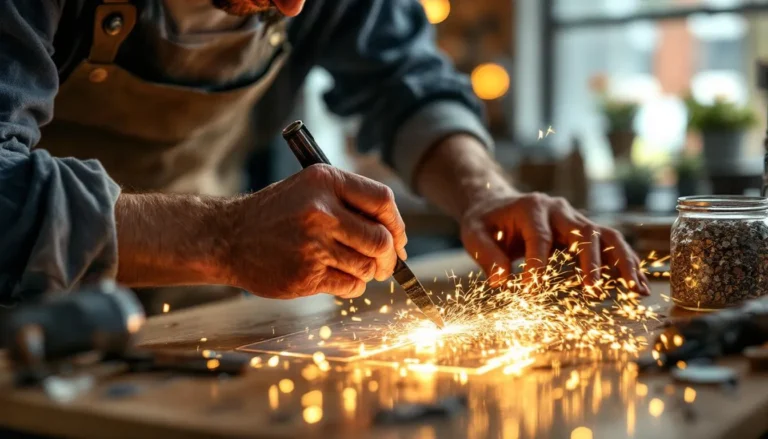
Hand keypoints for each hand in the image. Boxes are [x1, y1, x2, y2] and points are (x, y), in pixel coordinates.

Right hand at [223, 164, 406, 298]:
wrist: (228, 237)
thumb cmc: (277, 213)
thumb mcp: (310, 189)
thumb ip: (351, 203)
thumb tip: (397, 238)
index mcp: (325, 181)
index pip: (382, 201)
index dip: (397, 223)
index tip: (397, 238)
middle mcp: (320, 210)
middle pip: (381, 239)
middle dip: (390, 256)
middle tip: (386, 263)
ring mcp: (312, 245)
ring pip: (368, 266)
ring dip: (370, 272)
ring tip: (355, 267)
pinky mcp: (305, 275)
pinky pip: (350, 286)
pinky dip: (352, 285)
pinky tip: (337, 277)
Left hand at [460, 192, 649, 295]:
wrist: (496, 205)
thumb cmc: (485, 222)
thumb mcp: (473, 234)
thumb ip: (486, 256)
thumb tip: (502, 281)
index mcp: (531, 207)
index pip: (540, 237)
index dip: (538, 265)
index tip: (531, 292)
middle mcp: (559, 209)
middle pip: (584, 232)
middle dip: (591, 262)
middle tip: (592, 292)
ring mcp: (575, 219)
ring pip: (607, 236)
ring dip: (623, 263)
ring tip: (636, 290)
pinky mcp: (584, 232)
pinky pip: (611, 245)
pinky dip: (625, 264)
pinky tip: (638, 287)